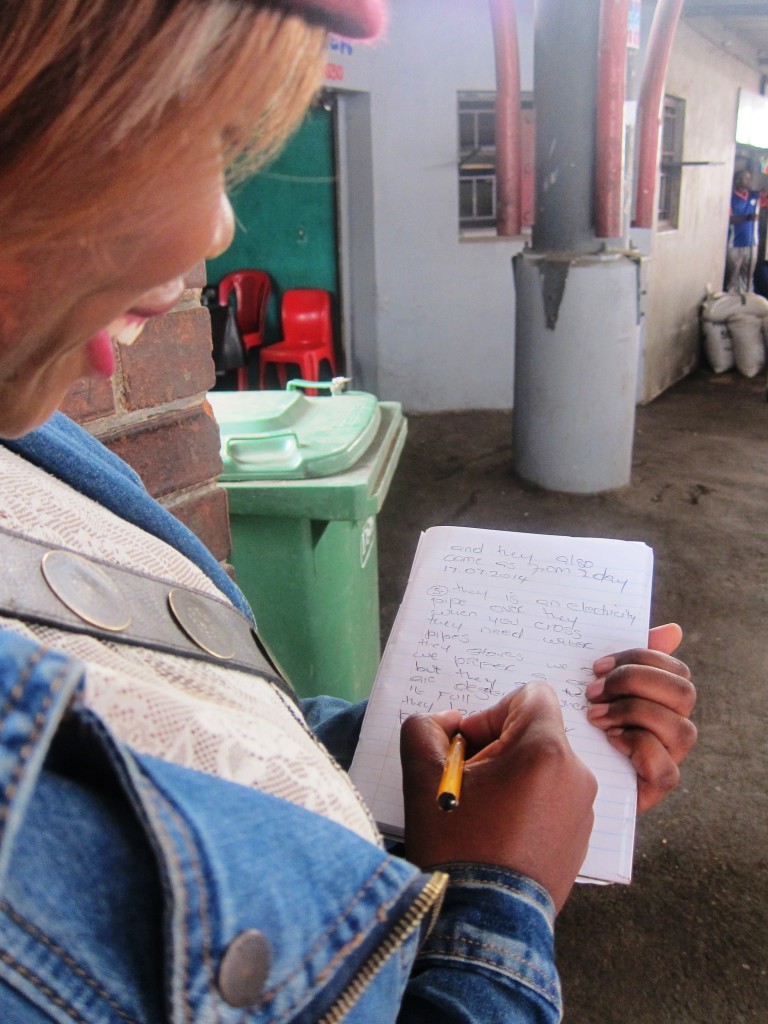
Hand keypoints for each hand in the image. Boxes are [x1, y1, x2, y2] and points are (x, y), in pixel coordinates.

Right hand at [400, 684, 596, 912]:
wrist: (484, 922)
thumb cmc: (457, 847)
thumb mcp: (423, 778)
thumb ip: (425, 729)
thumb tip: (448, 723)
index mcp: (545, 751)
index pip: (531, 695)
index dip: (493, 711)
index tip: (470, 746)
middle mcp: (575, 774)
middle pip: (535, 733)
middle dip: (497, 747)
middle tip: (467, 782)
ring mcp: (583, 808)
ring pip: (543, 767)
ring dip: (511, 776)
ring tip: (481, 812)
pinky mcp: (582, 838)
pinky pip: (553, 799)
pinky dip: (527, 804)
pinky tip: (499, 834)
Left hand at [586, 623, 695, 811]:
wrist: (547, 774)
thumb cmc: (571, 719)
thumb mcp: (592, 683)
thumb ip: (626, 658)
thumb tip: (673, 630)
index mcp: (660, 697)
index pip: (676, 669)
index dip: (639, 659)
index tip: (596, 665)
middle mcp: (671, 727)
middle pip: (684, 692)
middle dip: (635, 683)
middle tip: (592, 691)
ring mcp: (668, 758)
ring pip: (682, 729)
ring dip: (633, 714)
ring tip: (595, 717)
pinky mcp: (654, 787)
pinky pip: (666, 769)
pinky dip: (637, 749)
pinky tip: (609, 741)